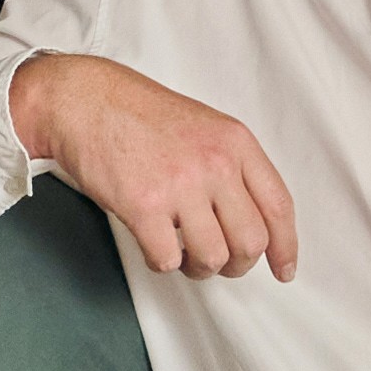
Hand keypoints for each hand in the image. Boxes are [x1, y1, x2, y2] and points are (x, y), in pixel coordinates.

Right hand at [19, 49, 300, 278]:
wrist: (85, 101)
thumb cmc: (139, 115)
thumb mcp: (205, 127)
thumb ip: (233, 168)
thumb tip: (254, 222)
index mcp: (235, 142)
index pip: (278, 206)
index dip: (285, 246)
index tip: (283, 269)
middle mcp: (214, 163)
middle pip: (250, 242)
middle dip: (237, 264)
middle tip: (218, 262)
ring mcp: (180, 185)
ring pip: (212, 258)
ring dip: (198, 266)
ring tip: (182, 251)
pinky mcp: (144, 205)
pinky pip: (168, 260)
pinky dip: (163, 263)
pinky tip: (154, 244)